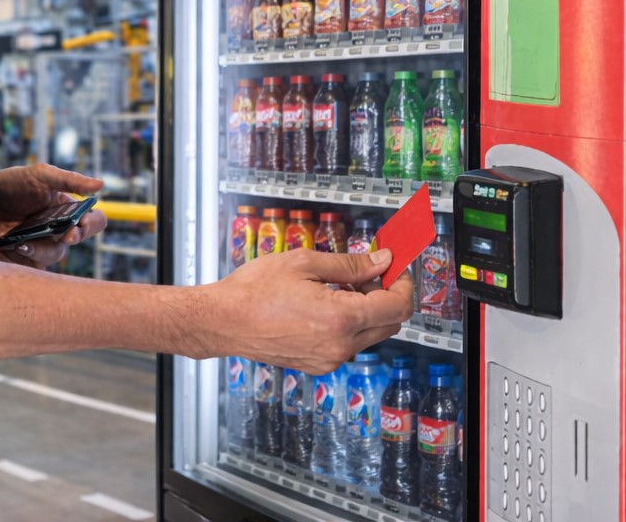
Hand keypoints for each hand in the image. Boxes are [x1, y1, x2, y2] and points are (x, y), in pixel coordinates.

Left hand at [0, 164, 106, 268]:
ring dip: (43, 249)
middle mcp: (60, 229)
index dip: (92, 223)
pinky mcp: (26, 257)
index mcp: (68, 210)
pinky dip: (27, 256)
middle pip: (77, 240)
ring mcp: (43, 244)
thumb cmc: (14, 183)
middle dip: (72, 238)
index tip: (81, 221)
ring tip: (26, 242)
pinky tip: (18, 246)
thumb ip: (69, 179)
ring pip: (55, 255)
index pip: (94, 221)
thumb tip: (101, 185)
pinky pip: (33, 264)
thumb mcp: (40, 174)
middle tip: (66, 235)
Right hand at [204, 249, 413, 372]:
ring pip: (370, 334)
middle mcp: (339, 346)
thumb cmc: (254, 291)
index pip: (397, 306)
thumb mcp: (304, 263)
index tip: (394, 267)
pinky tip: (324, 304)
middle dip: (386, 295)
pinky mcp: (318, 365)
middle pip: (390, 323)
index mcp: (341, 318)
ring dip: (367, 309)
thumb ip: (350, 264)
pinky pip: (348, 344)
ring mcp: (329, 359)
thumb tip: (381, 261)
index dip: (402, 282)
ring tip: (338, 286)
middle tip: (366, 272)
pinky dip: (348, 324)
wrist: (222, 320)